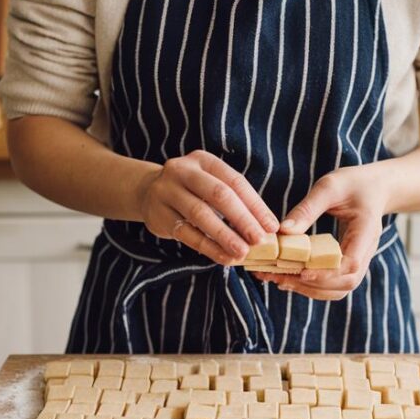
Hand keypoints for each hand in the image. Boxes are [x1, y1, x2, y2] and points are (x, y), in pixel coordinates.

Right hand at [138, 150, 278, 264]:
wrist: (148, 192)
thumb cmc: (192, 191)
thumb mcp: (210, 184)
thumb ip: (235, 200)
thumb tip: (266, 228)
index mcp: (203, 160)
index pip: (235, 181)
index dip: (256, 205)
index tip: (272, 227)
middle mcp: (183, 171)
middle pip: (218, 194)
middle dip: (242, 219)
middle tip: (259, 240)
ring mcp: (166, 191)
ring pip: (200, 215)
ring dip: (224, 236)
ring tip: (242, 252)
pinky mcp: (158, 215)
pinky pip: (186, 234)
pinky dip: (207, 248)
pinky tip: (223, 258)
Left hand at [254, 166, 389, 299]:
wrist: (375, 188)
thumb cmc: (353, 183)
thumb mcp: (329, 186)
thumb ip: (307, 208)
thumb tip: (283, 231)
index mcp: (366, 231)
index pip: (352, 263)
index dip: (327, 272)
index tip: (302, 272)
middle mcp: (366, 251)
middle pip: (346, 282)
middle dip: (312, 284)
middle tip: (280, 277)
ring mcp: (359, 260)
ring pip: (340, 289)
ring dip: (310, 290)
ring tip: (280, 280)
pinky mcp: (348, 264)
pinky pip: (334, 285)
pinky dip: (312, 287)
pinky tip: (290, 279)